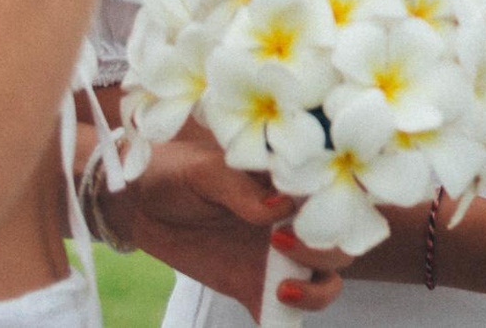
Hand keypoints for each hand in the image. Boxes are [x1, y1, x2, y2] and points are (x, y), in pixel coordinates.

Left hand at [98, 119, 348, 316]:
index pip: (343, 194)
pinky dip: (285, 322)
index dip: (346, 205)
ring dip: (318, 290)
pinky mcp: (252, 287)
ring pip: (326, 280)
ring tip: (281, 288)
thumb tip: (280, 209)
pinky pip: (281, 313)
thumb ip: (241, 189)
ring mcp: (278, 258)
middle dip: (329, 250)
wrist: (139, 202)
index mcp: (295, 184)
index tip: (314, 209)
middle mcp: (297, 221)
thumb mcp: (205, 172)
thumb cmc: (178, 171)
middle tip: (282, 243)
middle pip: (344, 242)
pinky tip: (271, 313)